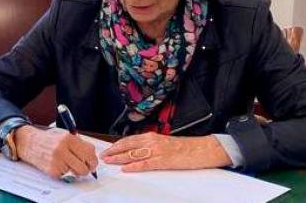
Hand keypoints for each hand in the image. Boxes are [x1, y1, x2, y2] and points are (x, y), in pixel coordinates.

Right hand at [14, 126, 98, 177]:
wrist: (29, 142)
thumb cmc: (48, 139)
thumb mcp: (64, 135)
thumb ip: (78, 143)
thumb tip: (92, 156)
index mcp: (68, 139)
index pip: (89, 152)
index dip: (93, 160)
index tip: (91, 163)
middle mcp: (62, 149)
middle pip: (84, 167)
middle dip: (86, 169)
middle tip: (83, 167)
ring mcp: (56, 161)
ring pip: (76, 173)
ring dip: (74, 170)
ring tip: (67, 163)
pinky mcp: (51, 170)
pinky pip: (66, 175)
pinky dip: (64, 171)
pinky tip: (57, 164)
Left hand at [101, 132, 231, 171]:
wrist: (202, 149)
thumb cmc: (184, 147)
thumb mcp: (164, 143)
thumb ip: (150, 145)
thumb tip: (136, 150)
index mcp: (151, 137)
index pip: (129, 140)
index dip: (116, 145)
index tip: (107, 149)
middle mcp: (152, 141)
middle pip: (128, 146)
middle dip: (113, 151)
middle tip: (103, 156)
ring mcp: (157, 151)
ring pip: (133, 154)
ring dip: (119, 158)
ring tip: (109, 161)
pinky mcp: (164, 161)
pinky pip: (145, 164)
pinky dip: (134, 166)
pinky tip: (125, 168)